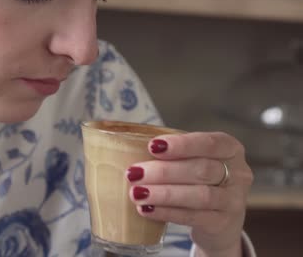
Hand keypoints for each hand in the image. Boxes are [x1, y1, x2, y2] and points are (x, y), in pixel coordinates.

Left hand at [126, 132, 253, 255]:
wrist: (219, 220)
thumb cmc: (198, 180)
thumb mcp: (193, 161)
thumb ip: (170, 153)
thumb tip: (127, 146)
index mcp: (230, 149)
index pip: (210, 143)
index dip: (182, 144)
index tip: (152, 146)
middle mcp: (239, 173)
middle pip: (202, 169)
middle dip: (164, 171)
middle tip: (134, 173)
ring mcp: (234, 200)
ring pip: (199, 195)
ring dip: (164, 194)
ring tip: (137, 193)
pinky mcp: (223, 223)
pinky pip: (194, 217)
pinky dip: (167, 212)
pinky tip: (147, 209)